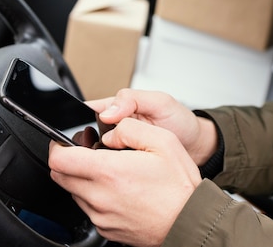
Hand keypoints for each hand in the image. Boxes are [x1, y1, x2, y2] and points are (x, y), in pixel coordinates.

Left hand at [48, 118, 201, 246]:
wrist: (189, 221)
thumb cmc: (179, 186)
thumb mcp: (163, 141)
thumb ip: (130, 128)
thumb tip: (110, 132)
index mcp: (110, 172)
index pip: (59, 159)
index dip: (58, 145)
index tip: (66, 141)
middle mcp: (99, 197)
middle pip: (60, 176)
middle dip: (69, 160)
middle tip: (89, 152)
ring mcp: (101, 216)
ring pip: (74, 192)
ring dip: (83, 179)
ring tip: (111, 172)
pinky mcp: (106, 229)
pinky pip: (89, 209)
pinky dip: (96, 197)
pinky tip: (120, 190)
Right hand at [85, 89, 217, 164]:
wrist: (195, 147)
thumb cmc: (179, 121)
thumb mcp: (160, 102)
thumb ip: (133, 100)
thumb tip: (108, 112)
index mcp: (116, 107)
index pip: (86, 111)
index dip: (77, 121)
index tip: (81, 131)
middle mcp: (113, 127)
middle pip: (86, 135)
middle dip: (86, 144)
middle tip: (101, 149)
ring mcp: (117, 148)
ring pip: (94, 154)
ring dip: (96, 158)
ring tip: (110, 161)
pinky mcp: (123, 164)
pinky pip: (107, 167)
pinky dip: (108, 169)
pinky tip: (115, 172)